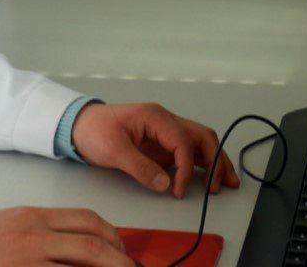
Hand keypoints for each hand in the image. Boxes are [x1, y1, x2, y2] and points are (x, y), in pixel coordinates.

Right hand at [0, 206, 131, 266]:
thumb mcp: (8, 225)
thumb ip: (40, 231)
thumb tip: (71, 243)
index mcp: (33, 217)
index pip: (86, 219)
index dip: (111, 234)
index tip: (120, 247)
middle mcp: (36, 235)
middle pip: (93, 242)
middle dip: (119, 257)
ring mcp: (31, 259)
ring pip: (84, 263)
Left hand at [71, 101, 239, 198]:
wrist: (79, 125)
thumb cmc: (94, 130)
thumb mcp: (113, 150)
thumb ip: (140, 167)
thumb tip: (165, 184)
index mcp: (156, 117)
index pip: (183, 142)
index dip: (186, 168)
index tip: (179, 190)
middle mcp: (165, 122)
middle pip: (202, 137)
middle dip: (216, 160)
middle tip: (220, 185)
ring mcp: (165, 133)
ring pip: (200, 143)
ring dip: (215, 161)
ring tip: (227, 182)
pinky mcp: (161, 145)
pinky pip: (188, 152)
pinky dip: (201, 164)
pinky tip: (208, 179)